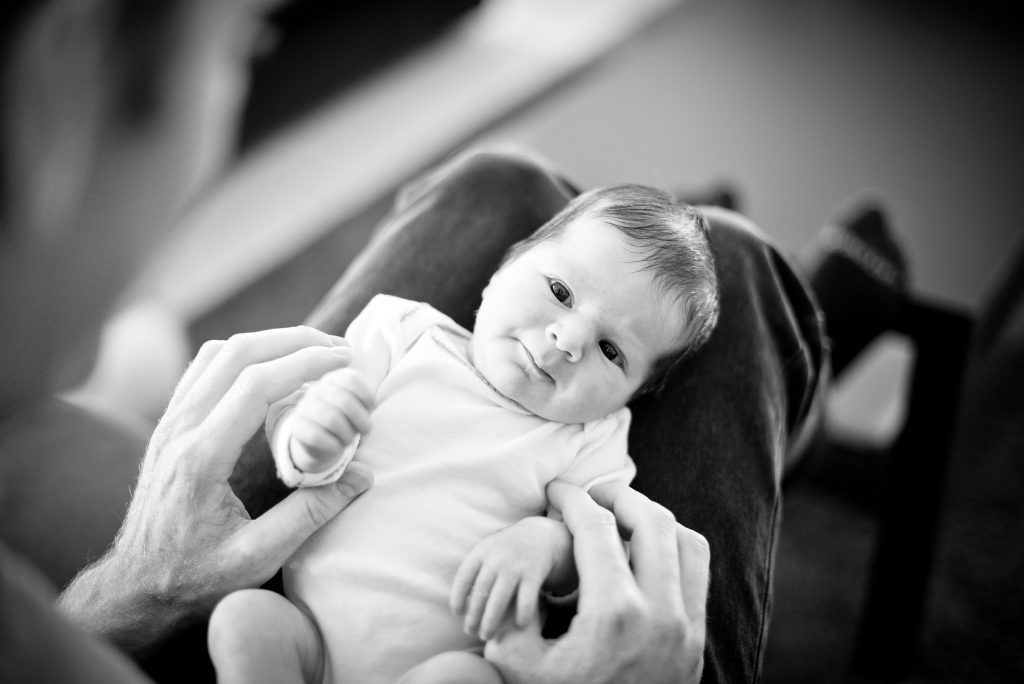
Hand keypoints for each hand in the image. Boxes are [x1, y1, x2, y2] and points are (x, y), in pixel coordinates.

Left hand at [56, 326, 373, 655]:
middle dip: (293, 340)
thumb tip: (362, 476)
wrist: (136, 588)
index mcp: (201, 457)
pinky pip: (204, 369)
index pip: (256, 384)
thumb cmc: (194, 579)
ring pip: (218, 354)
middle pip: (237, 354)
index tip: (344, 359)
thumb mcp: (257, 558)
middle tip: (338, 347)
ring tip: (311, 350)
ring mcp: (169, 424)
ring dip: (268, 342)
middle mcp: (179, 429)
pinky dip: (243, 356)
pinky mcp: (169, 426)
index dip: (305, 362)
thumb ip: (311, 515)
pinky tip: (272, 369)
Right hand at [288, 367, 373, 471]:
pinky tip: (337, 446)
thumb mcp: (359, 406)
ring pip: (331, 419)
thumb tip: (371, 402)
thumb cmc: (347, 420)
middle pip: (344, 400)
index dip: (366, 396)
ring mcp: (304, 406)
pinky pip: (316, 436)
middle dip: (361, 420)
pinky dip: (333, 444)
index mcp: (334, 378)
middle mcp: (317, 388)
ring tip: (351, 439)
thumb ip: (367, 401)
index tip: (370, 408)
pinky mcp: (297, 426)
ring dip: (348, 434)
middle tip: (366, 430)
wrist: (320, 441)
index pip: (352, 379)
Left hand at [451, 517, 571, 640]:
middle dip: (473, 616)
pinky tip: (518, 626)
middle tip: (471, 631)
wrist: (538, 534)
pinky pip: (526, 599)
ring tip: (487, 635)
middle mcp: (496, 559)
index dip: (457, 597)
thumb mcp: (486, 550)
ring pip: (499, 599)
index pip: (463, 577)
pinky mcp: (534, 573)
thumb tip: (459, 605)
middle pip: (480, 593)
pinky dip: (522, 614)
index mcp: (481, 552)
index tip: (457, 613)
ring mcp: (515, 566)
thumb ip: (474, 572)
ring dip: (491, 621)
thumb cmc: (505, 550)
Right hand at [484, 483, 709, 683]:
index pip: (597, 528)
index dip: (572, 499)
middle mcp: (659, 614)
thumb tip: (517, 570)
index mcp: (612, 614)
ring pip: (685, 541)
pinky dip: (676, 547)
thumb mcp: (519, 665)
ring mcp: (686, 627)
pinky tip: (645, 554)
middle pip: (652, 520)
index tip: (556, 491)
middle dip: (618, 496)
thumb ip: (512, 613)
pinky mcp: (698, 640)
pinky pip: (698, 572)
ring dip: (653, 519)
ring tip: (621, 518)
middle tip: (591, 496)